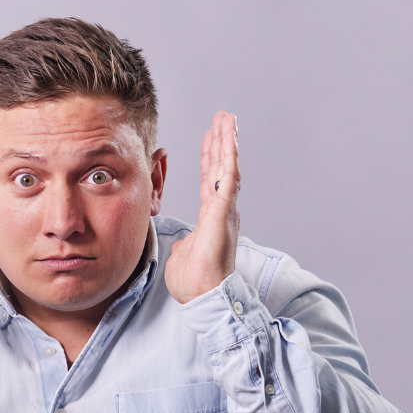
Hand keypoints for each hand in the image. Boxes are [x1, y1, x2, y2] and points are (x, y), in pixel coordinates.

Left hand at [164, 111, 240, 304]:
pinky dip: (228, 157)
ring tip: (227, 118)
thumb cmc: (194, 282)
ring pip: (226, 167)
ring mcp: (224, 210)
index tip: (210, 137)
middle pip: (219, 168)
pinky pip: (227, 179)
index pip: (209, 180)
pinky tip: (229, 138)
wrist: (203, 296)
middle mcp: (221, 210)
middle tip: (223, 117)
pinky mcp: (223, 213)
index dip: (209, 158)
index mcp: (211, 217)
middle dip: (221, 141)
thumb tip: (183, 242)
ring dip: (227, 142)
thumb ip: (185, 244)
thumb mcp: (183, 255)